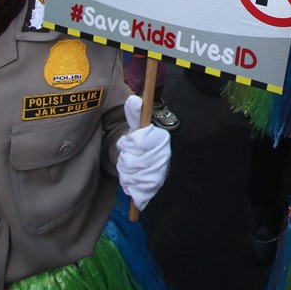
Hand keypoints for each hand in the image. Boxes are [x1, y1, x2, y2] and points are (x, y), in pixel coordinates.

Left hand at [116, 95, 170, 210]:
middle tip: (126, 157)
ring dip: (125, 174)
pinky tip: (131, 181)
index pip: (139, 142)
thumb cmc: (139, 144)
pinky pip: (138, 190)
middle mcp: (165, 155)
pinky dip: (130, 186)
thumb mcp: (134, 127)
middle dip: (125, 161)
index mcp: (161, 138)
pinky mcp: (157, 187)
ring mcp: (162, 173)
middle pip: (135, 162)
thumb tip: (134, 99)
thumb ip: (134, 114)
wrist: (144, 163)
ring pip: (134, 176)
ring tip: (128, 169)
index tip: (127, 143)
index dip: (128, 143)